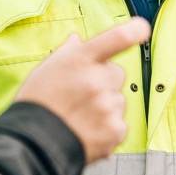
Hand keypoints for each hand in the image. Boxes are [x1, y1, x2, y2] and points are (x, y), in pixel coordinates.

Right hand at [14, 17, 149, 164]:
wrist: (32, 145)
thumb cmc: (36, 103)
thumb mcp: (46, 70)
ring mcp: (109, 106)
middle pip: (116, 74)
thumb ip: (66, 52)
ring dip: (104, 107)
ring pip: (117, 101)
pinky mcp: (115, 130)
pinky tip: (85, 133)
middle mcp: (98, 79)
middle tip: (80, 95)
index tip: (142, 29)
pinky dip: (105, 129)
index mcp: (81, 59)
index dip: (134, 31)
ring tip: (78, 118)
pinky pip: (118, 124)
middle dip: (104, 82)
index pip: (118, 38)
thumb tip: (76, 39)